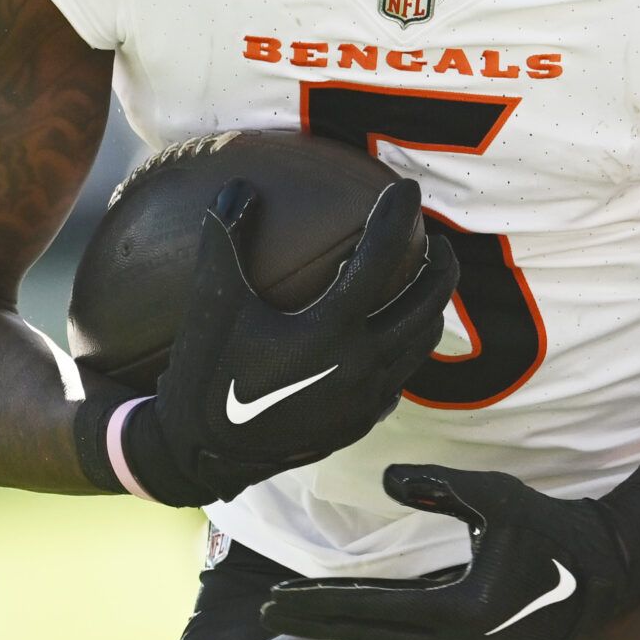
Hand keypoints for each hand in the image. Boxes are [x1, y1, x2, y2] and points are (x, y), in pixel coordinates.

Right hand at [120, 178, 457, 506]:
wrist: (199, 454)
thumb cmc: (205, 374)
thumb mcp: (211, 302)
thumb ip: (225, 238)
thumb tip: (240, 186)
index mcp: (329, 332)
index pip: (379, 260)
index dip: (396, 217)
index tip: (406, 189)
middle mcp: (360, 366)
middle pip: (426, 304)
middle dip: (440, 264)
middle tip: (434, 237)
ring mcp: (365, 399)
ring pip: (421, 343)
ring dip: (430, 306)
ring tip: (422, 278)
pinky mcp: (360, 422)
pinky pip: (401, 376)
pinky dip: (407, 346)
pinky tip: (393, 331)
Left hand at [257, 458, 639, 639]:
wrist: (607, 575)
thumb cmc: (546, 526)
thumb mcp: (492, 495)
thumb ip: (436, 484)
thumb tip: (387, 478)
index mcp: (462, 607)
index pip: (369, 609)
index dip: (317, 605)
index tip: (276, 602)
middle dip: (315, 637)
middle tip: (267, 630)